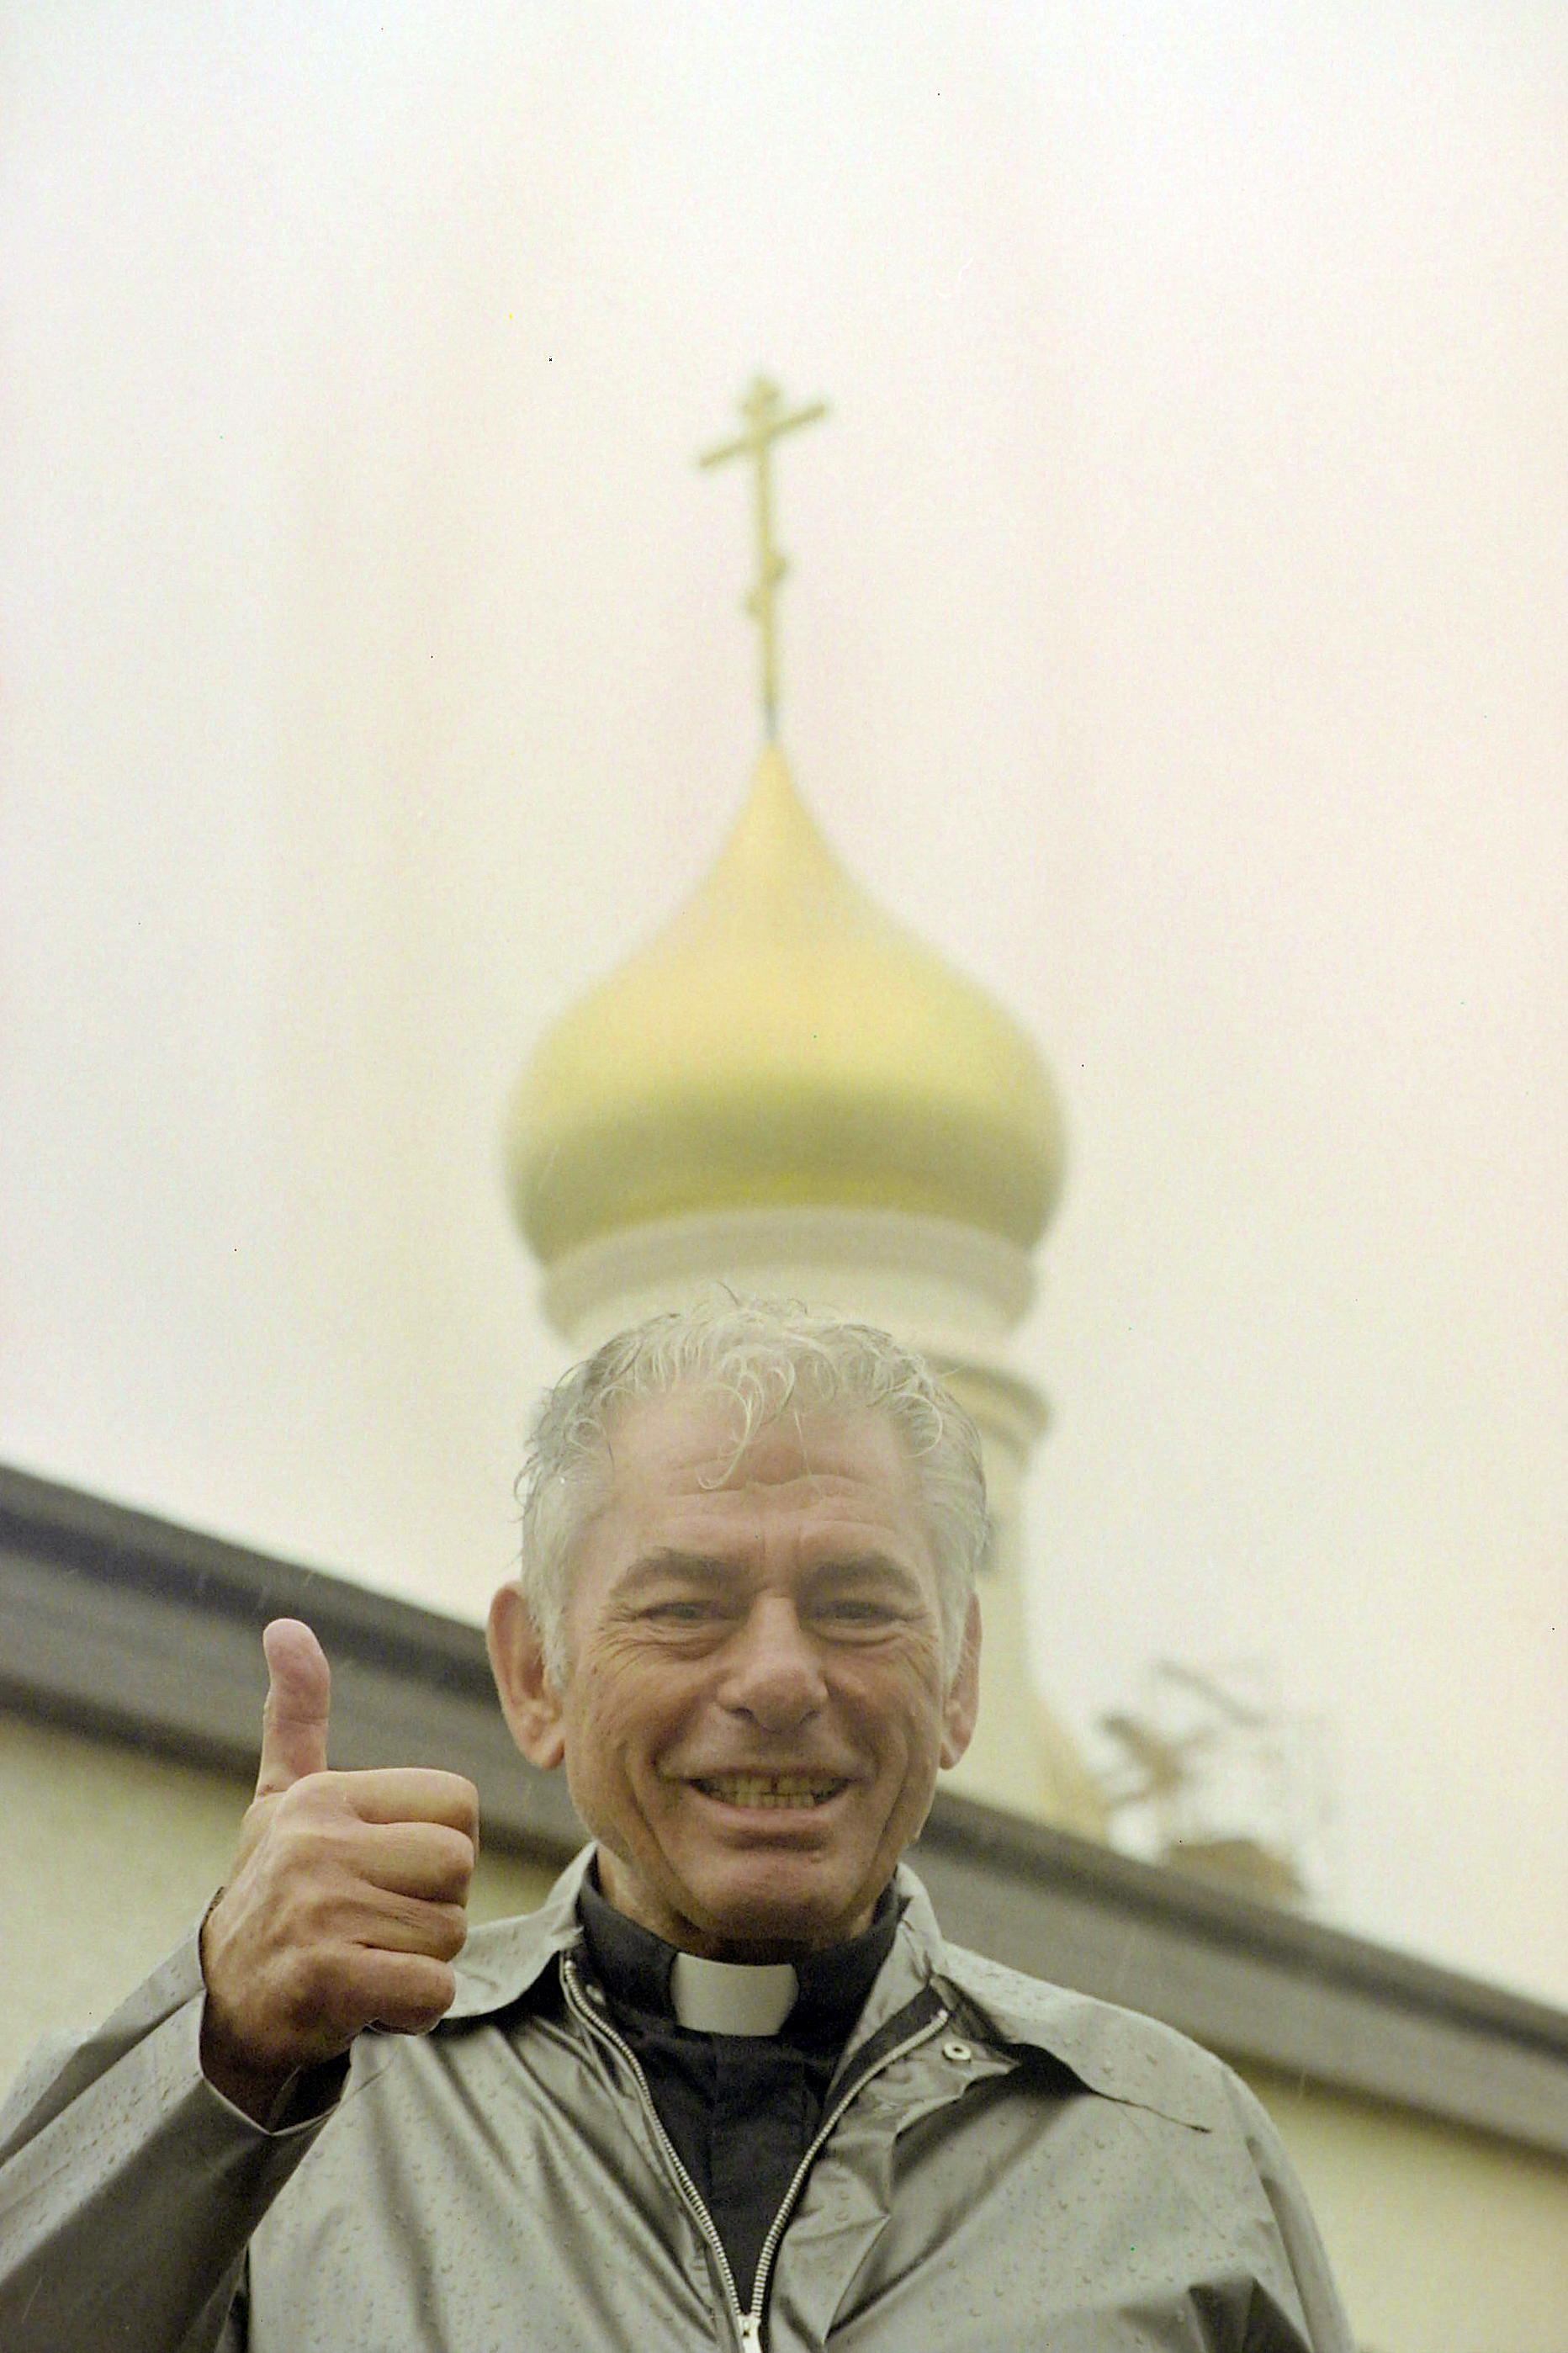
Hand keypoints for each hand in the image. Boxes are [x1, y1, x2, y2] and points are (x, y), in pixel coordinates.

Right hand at [198, 1619, 477, 2120]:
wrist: (223, 2008)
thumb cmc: (273, 1891)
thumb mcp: (282, 1799)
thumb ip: (296, 1716)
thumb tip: (285, 1626)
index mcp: (323, 1796)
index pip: (459, 1804)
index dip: (439, 1847)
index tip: (385, 1871)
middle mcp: (316, 1845)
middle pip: (460, 1867)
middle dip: (435, 1907)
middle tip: (379, 1923)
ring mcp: (318, 1913)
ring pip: (449, 1933)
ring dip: (421, 1962)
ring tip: (367, 1958)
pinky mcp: (325, 1980)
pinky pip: (432, 1990)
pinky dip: (415, 2010)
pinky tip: (368, 2001)